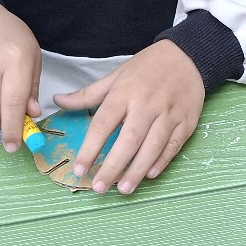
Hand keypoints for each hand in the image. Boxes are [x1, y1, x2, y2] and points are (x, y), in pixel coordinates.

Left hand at [53, 40, 203, 193]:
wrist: (187, 57)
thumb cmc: (148, 67)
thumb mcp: (116, 76)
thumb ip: (87, 94)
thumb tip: (58, 100)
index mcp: (125, 93)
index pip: (103, 124)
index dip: (90, 148)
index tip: (80, 169)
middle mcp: (147, 105)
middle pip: (129, 140)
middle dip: (113, 166)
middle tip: (99, 187)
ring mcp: (169, 114)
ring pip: (152, 146)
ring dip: (137, 170)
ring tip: (123, 189)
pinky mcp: (186, 122)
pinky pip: (173, 146)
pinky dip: (161, 161)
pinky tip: (150, 174)